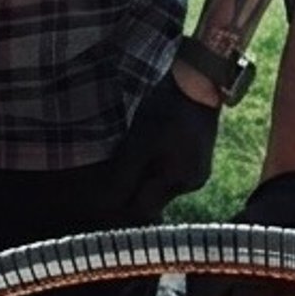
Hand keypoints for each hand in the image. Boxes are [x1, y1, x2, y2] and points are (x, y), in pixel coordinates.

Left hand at [109, 74, 221, 218]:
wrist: (197, 85)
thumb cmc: (165, 111)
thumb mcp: (139, 143)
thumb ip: (124, 177)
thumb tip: (107, 204)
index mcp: (178, 182)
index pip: (142, 210)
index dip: (118, 208)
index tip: (97, 200)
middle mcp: (190, 184)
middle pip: (153, 202)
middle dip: (129, 195)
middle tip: (106, 183)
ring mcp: (196, 172)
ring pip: (160, 189)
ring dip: (141, 182)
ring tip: (123, 165)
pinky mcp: (196, 160)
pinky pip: (169, 175)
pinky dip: (153, 171)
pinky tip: (142, 157)